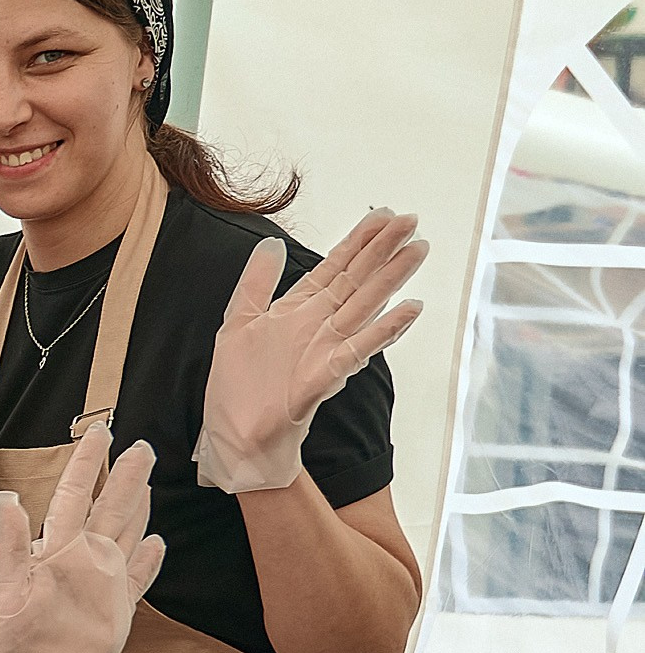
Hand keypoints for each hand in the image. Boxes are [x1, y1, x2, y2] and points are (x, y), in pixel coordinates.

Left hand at [196, 212, 424, 494]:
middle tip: (411, 220)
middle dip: (382, 248)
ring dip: (391, 278)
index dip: (357, 241)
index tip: (382, 215)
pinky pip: (359, 347)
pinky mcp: (324, 374)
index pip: (333, 267)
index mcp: (296, 310)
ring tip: (416, 251)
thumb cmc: (237, 388)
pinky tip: (409, 309)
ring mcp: (324, 348)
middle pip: (355, 279)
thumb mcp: (237, 324)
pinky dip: (385, 329)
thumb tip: (271, 243)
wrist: (236, 437)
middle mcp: (317, 325)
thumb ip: (256, 283)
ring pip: (364, 305)